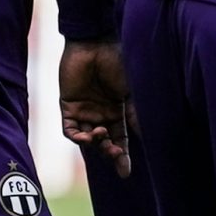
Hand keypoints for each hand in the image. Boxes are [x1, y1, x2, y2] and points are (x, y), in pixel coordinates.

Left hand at [59, 39, 131, 174]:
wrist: (95, 42)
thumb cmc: (117, 62)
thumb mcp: (131, 91)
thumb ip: (136, 114)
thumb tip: (147, 137)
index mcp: (118, 110)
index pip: (120, 139)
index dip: (122, 157)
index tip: (125, 173)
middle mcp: (101, 113)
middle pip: (104, 143)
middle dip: (110, 153)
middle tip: (116, 156)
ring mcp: (84, 111)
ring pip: (88, 139)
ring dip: (95, 144)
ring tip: (102, 137)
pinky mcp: (68, 106)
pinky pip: (70, 130)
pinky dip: (79, 137)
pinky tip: (89, 136)